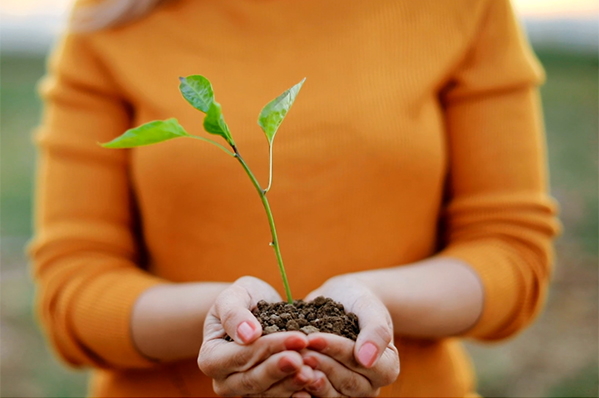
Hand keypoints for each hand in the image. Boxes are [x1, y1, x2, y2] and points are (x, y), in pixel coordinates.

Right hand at [198, 276, 315, 396]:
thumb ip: (234, 313)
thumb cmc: (243, 299)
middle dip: (281, 369)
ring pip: (268, 393)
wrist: (255, 309)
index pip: (241, 357)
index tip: (297, 338)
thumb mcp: (235, 295)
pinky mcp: (264, 393)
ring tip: (314, 370)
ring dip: (291, 383)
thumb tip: (248, 334)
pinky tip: (313, 384)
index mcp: (211, 357)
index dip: (269, 348)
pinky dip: (295, 392)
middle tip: (306, 359)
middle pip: (253, 380)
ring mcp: (244, 390)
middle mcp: (224, 380)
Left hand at [301, 276, 399, 396]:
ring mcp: (347, 392)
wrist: (342, 302)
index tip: (314, 338)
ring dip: (307, 377)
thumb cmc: (359, 302)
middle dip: (319, 364)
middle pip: (345, 382)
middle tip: (297, 351)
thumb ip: (376, 331)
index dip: (337, 351)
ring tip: (289, 361)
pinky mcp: (327, 390)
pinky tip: (284, 378)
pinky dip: (299, 388)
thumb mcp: (370, 308)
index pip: (361, 364)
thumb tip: (367, 359)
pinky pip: (314, 396)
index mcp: (387, 368)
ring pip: (329, 393)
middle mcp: (369, 386)